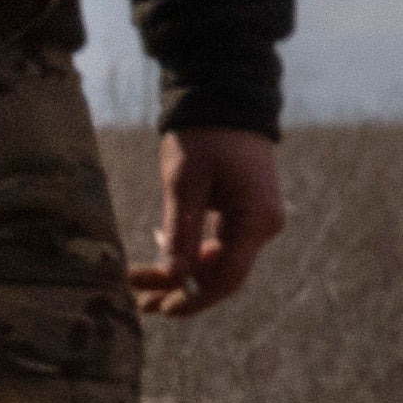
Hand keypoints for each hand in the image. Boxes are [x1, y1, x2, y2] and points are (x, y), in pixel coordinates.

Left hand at [139, 127, 289, 315]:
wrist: (226, 96)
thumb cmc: (205, 136)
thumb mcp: (185, 183)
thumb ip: (181, 233)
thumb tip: (171, 279)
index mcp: (257, 220)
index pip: (225, 279)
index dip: (190, 299)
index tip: (154, 307)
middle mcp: (264, 226)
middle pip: (222, 275)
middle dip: (180, 289)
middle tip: (138, 299)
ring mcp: (258, 219)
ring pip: (219, 263)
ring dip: (183, 272)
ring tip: (142, 279)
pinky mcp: (247, 212)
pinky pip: (221, 244)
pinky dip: (192, 252)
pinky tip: (162, 247)